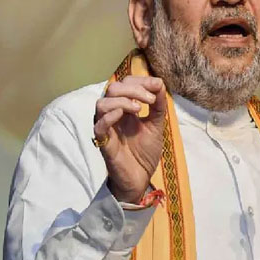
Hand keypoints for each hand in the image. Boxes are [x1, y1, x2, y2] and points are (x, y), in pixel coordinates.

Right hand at [93, 76, 166, 203]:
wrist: (140, 179)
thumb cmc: (144, 152)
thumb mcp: (156, 125)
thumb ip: (158, 105)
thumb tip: (159, 83)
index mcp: (124, 108)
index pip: (125, 83)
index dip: (140, 80)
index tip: (157, 86)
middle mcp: (113, 114)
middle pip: (113, 88)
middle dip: (134, 88)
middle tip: (150, 100)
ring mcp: (107, 128)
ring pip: (102, 103)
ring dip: (123, 100)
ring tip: (139, 109)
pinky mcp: (103, 143)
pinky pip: (99, 125)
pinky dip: (110, 116)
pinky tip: (124, 116)